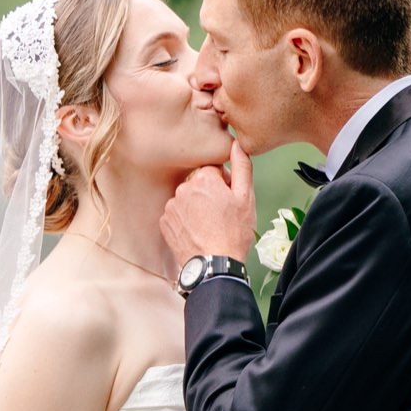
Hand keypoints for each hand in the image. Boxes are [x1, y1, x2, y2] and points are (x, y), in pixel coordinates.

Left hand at [160, 145, 255, 264]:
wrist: (215, 265)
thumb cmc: (234, 233)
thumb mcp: (246, 198)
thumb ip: (242, 167)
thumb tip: (237, 144)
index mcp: (203, 179)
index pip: (214, 170)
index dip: (225, 183)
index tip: (230, 200)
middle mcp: (183, 189)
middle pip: (199, 184)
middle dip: (209, 195)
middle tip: (221, 216)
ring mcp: (171, 207)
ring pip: (188, 200)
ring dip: (197, 208)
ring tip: (210, 227)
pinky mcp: (165, 224)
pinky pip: (177, 215)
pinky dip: (186, 222)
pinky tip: (198, 233)